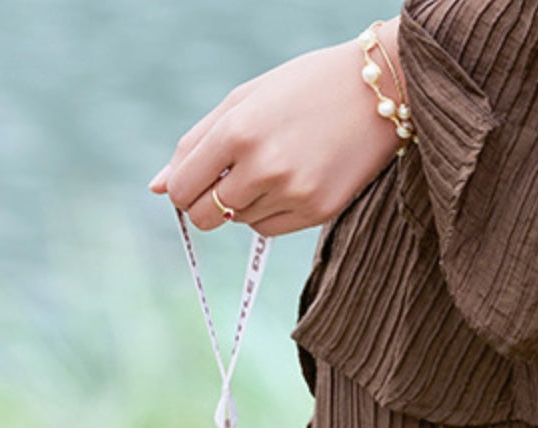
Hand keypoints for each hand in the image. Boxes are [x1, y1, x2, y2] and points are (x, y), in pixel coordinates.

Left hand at [149, 19, 403, 235]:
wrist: (380, 89)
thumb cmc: (304, 88)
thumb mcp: (245, 100)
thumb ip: (196, 143)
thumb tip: (157, 187)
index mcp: (238, 130)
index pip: (183, 188)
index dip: (182, 190)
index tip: (195, 181)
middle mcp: (263, 166)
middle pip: (206, 216)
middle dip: (205, 205)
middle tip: (226, 182)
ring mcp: (293, 192)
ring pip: (239, 221)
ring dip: (244, 202)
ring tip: (275, 165)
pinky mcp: (317, 211)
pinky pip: (269, 229)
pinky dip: (269, 212)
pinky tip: (291, 181)